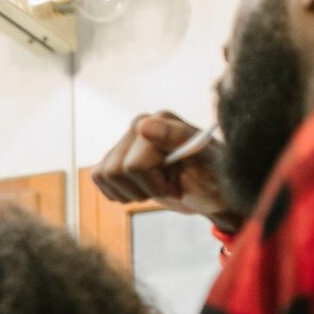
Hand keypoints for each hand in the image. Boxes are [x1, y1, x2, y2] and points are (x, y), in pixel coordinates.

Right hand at [92, 112, 242, 233]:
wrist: (211, 191)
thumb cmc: (215, 177)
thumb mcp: (205, 161)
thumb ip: (176, 138)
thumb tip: (143, 126)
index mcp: (163, 120)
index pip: (135, 164)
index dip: (155, 184)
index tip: (178, 187)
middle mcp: (141, 124)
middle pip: (116, 171)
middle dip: (143, 189)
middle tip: (169, 188)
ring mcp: (126, 140)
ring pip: (105, 174)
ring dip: (131, 192)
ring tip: (156, 188)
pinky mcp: (116, 156)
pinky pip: (98, 176)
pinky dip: (118, 192)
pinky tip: (141, 189)